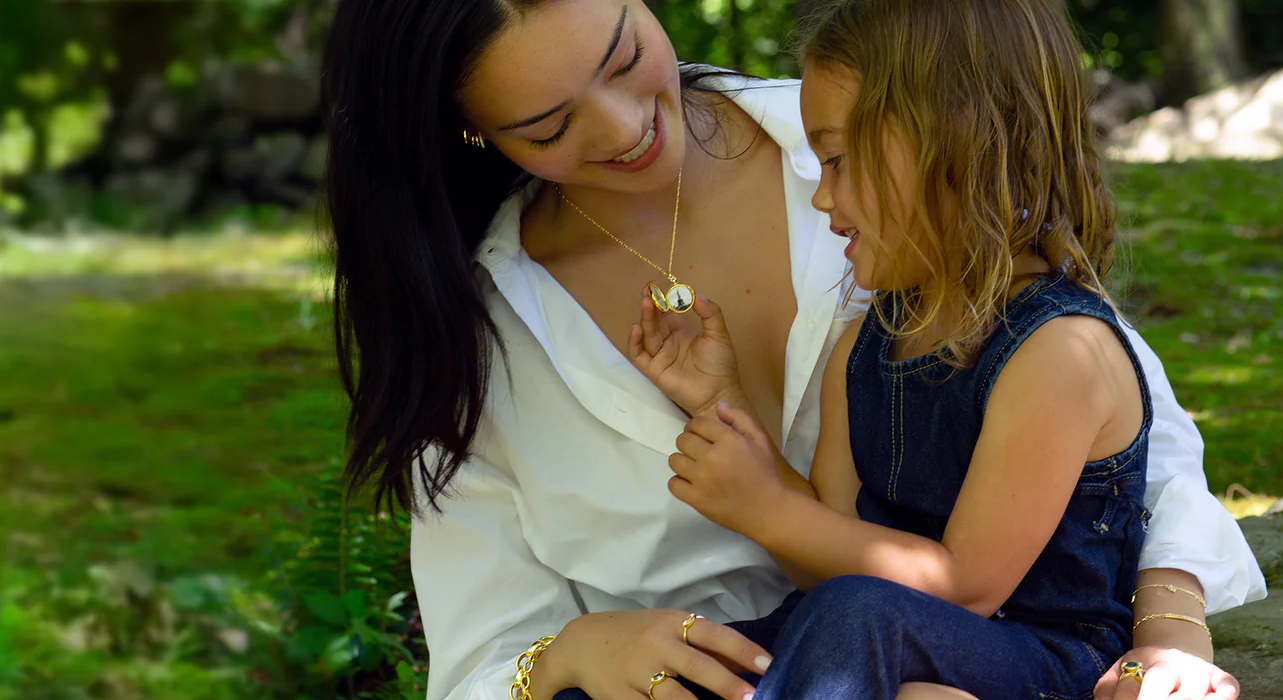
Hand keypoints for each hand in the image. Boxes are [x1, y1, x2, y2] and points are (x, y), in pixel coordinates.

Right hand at [542, 609, 770, 699]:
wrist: (580, 643)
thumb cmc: (634, 634)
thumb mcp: (667, 628)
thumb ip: (704, 644)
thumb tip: (748, 663)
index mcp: (671, 623)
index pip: (714, 635)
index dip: (743, 650)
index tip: (768, 665)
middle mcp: (656, 644)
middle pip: (698, 666)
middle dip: (728, 684)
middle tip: (754, 698)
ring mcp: (637, 672)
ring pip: (675, 696)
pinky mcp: (620, 697)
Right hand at [628, 286, 743, 417]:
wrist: (718, 392)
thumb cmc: (720, 364)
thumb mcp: (718, 334)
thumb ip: (709, 313)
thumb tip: (695, 294)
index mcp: (682, 332)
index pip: (667, 313)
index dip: (663, 300)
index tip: (659, 286)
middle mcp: (669, 342)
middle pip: (654, 321)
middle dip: (650, 305)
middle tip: (648, 290)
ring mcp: (660, 356)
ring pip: (647, 334)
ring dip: (645, 318)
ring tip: (646, 303)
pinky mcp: (653, 370)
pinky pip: (638, 355)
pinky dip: (634, 343)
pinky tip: (637, 328)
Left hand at [669, 403, 783, 535]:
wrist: (769, 510)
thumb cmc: (765, 473)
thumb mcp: (760, 440)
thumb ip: (739, 419)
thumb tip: (718, 406)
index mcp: (729, 440)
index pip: (697, 423)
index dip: (697, 427)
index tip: (702, 436)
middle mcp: (712, 457)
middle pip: (683, 440)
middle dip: (689, 442)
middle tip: (699, 451)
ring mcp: (702, 479)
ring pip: (674, 460)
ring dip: (683, 461)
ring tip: (695, 467)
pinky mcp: (696, 499)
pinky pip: (673, 483)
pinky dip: (679, 482)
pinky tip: (691, 482)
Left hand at [1093, 647, 1238, 699]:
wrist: (1174, 651)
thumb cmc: (1143, 671)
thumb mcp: (1119, 673)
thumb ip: (1108, 690)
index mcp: (1144, 661)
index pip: (1133, 682)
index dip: (1127, 698)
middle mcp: (1173, 664)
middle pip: (1160, 682)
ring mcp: (1198, 671)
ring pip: (1193, 692)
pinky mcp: (1222, 678)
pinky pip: (1228, 685)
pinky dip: (1225, 694)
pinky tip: (1222, 699)